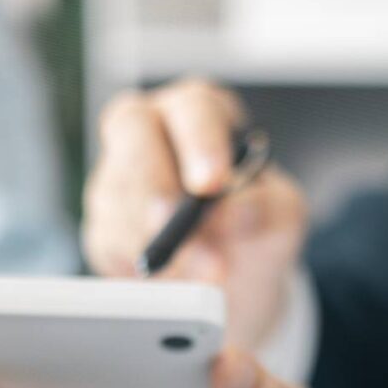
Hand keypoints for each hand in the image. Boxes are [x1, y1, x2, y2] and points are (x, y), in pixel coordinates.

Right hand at [83, 79, 308, 349]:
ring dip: (153, 237)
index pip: (193, 108)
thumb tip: (234, 209)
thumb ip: (266, 207)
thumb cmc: (257, 225)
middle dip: (156, 183)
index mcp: (201, 113)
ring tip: (200, 273)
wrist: (234, 278)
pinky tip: (174, 279)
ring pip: (117, 191)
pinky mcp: (104, 227)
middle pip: (133, 131)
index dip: (200, 142)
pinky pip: (109, 240)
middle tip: (174, 225)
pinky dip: (140, 265)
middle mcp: (152, 132)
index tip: (212, 183)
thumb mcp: (282, 214)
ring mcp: (119, 177)